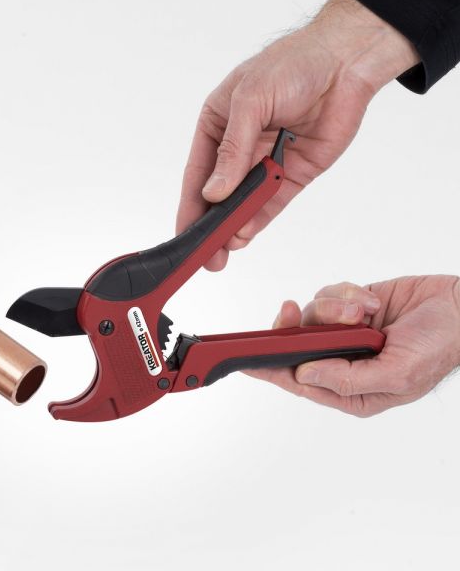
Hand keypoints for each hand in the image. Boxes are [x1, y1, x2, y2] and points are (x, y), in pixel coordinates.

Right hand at [176, 0, 418, 270]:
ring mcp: (265, 164)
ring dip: (234, 227)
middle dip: (210, 226)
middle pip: (219, 195)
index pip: (197, 174)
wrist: (346, 61)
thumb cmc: (292, 65)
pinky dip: (259, 219)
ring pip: (244, 204)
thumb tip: (213, 192)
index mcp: (217, 127)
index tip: (183, 235)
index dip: (189, 206)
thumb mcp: (250, 100)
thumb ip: (232, 150)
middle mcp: (238, 149)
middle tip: (204, 255)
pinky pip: (272, 203)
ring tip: (223, 251)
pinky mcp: (292, 174)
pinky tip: (246, 234)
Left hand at [246, 276, 459, 416]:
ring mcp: (345, 332)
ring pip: (311, 316)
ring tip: (363, 310)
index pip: (298, 381)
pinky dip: (345, 294)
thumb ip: (345, 379)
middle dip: (295, 328)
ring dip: (334, 308)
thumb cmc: (439, 346)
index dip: (269, 371)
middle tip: (291, 312)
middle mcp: (342, 361)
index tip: (245, 360)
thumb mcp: (396, 373)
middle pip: (295, 346)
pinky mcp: (349, 307)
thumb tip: (302, 375)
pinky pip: (327, 295)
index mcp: (350, 390)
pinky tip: (370, 300)